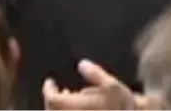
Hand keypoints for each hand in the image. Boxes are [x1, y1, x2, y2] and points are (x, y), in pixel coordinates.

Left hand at [42, 60, 157, 110]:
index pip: (51, 98)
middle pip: (52, 110)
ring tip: (70, 101)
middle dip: (54, 100)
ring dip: (61, 109)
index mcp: (68, 106)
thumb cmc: (122, 109)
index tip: (50, 82)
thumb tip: (82, 64)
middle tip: (59, 92)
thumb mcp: (112, 86)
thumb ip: (95, 73)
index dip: (49, 89)